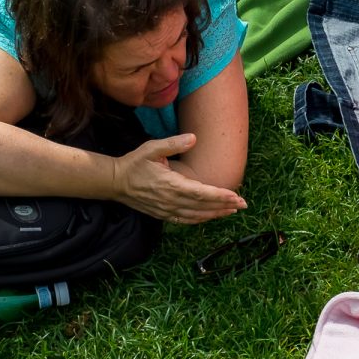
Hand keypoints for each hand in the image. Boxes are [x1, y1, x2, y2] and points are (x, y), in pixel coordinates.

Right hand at [114, 134, 247, 223]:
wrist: (115, 182)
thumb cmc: (135, 163)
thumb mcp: (152, 148)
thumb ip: (173, 143)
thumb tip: (193, 138)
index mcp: (170, 183)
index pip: (200, 192)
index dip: (219, 195)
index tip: (235, 196)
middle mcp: (170, 200)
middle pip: (203, 206)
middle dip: (224, 206)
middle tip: (243, 204)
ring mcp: (166, 209)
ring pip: (196, 215)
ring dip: (215, 214)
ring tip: (232, 211)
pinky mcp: (162, 215)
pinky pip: (185, 220)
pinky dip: (200, 220)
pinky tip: (210, 217)